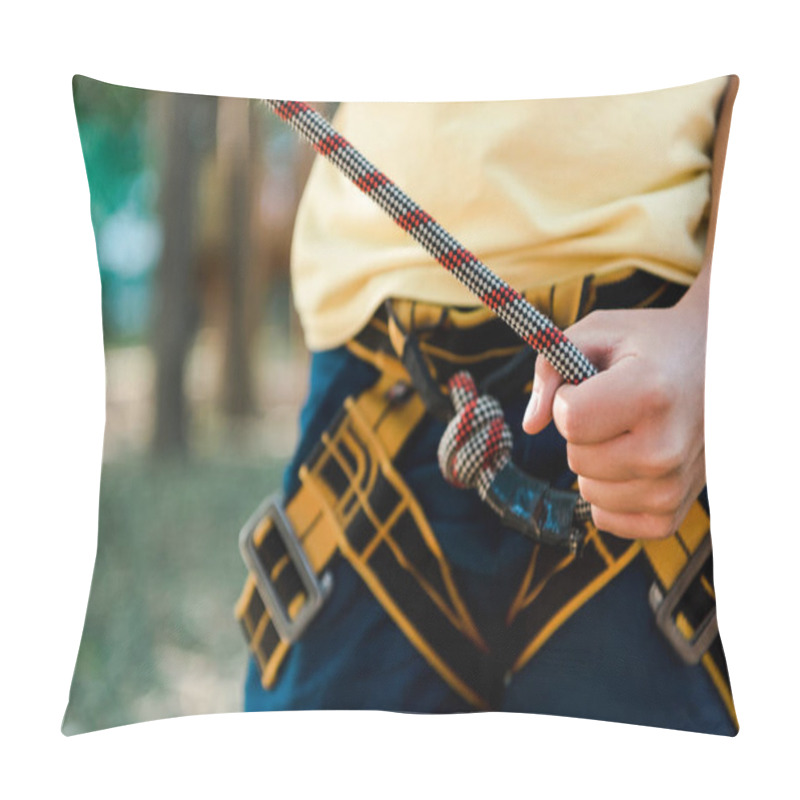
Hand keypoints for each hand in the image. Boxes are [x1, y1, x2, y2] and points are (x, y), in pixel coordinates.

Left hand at [522, 274, 709, 539]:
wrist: (719, 366)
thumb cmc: (649, 346)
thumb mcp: (598, 332)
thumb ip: (550, 369)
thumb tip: (530, 425)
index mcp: (650, 395)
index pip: (570, 420)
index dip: (568, 398)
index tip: (591, 383)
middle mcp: (666, 448)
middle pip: (576, 458)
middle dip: (582, 432)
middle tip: (620, 406)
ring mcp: (672, 487)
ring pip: (588, 491)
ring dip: (595, 464)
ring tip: (632, 431)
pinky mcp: (671, 515)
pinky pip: (607, 519)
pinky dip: (608, 495)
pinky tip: (633, 463)